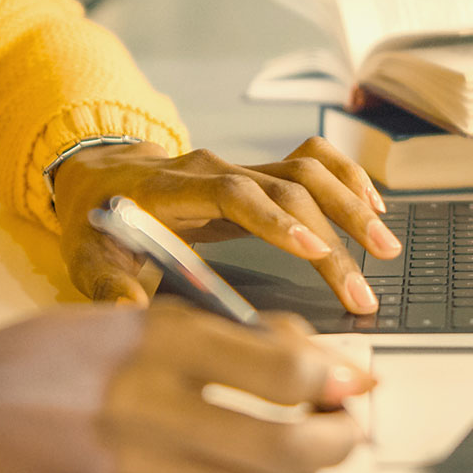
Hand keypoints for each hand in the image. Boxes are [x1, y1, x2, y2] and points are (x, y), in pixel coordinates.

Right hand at [0, 300, 368, 472]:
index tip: (349, 373)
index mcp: (155, 342)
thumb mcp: (136, 315)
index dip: (331, 374)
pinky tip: (265, 467)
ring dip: (307, 470)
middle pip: (286, 444)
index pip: (279, 366)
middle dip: (336, 437)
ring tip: (315, 443)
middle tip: (348, 419)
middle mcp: (152, 409)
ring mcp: (142, 470)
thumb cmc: (42, 354)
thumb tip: (304, 351)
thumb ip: (222, 329)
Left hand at [50, 137, 399, 313]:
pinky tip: (372, 209)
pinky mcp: (257, 174)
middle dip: (330, 235)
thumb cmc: (99, 225)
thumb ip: (107, 285)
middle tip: (361, 289)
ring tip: (384, 248)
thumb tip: (131, 311)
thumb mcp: (87, 258)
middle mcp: (213, 170)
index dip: (274, 219)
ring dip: (350, 204)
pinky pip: (311, 161)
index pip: (231, 193)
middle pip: (284, 186)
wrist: (100, 179)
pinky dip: (345, 179)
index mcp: (170, 190)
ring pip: (306, 170)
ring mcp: (239, 167)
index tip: (313, 249)